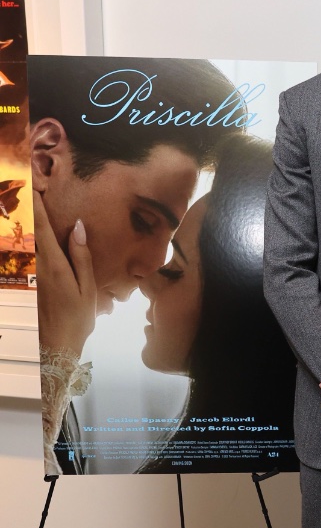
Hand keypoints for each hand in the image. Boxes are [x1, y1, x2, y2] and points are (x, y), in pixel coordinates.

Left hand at [33, 192, 96, 356]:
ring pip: (25, 239)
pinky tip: (29, 233)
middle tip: (26, 184)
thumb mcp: (87, 288)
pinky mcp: (29, 281)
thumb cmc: (77, 319)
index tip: (34, 183)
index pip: (44, 225)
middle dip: (27, 206)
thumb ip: (82, 256)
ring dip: (26, 221)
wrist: (55, 345)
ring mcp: (31, 273)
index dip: (38, 203)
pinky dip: (26, 238)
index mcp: (55, 263)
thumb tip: (79, 227)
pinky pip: (26, 252)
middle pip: (30, 228)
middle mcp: (39, 264)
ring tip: (25, 203)